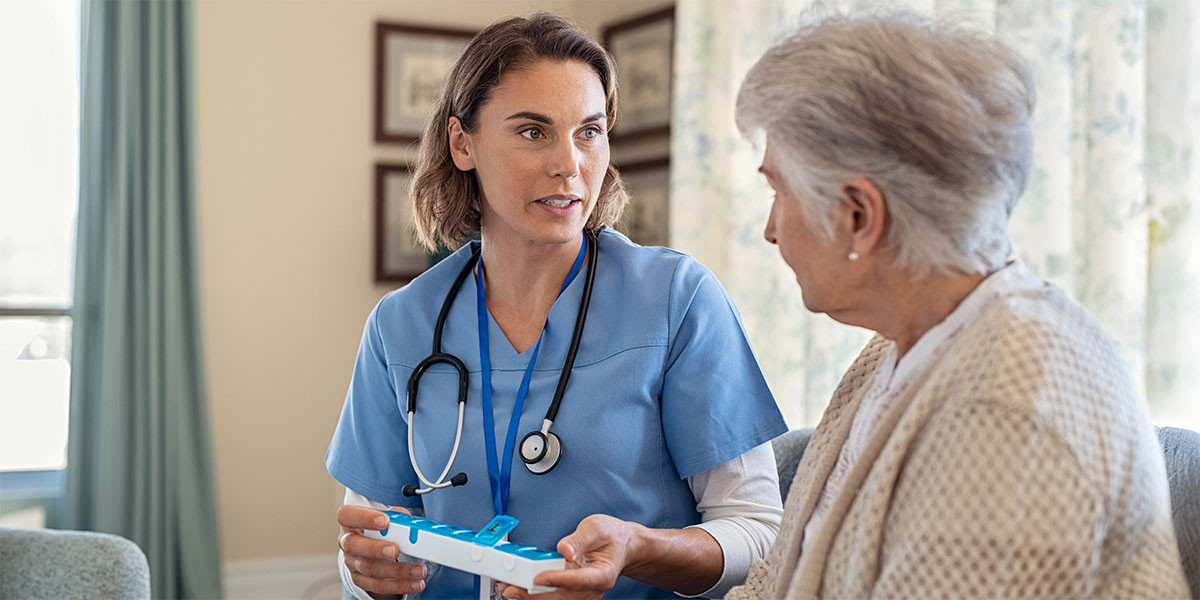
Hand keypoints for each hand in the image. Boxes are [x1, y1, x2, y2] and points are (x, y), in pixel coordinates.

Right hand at [337, 504, 427, 597]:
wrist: (376, 552)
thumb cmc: (382, 530)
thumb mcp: (389, 519)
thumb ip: (398, 517)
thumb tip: (410, 524)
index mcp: (351, 522)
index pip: (347, 515)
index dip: (364, 518)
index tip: (384, 521)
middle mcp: (348, 542)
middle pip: (353, 545)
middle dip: (376, 548)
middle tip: (396, 550)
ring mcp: (353, 563)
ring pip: (370, 568)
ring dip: (398, 570)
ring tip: (419, 570)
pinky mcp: (362, 581)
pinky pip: (378, 585)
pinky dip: (399, 585)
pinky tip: (415, 582)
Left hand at [496, 514, 640, 599]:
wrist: (620, 546)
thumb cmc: (611, 537)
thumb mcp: (597, 528)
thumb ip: (580, 539)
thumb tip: (565, 549)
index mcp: (603, 574)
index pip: (579, 580)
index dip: (558, 580)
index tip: (539, 577)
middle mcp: (591, 589)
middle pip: (561, 596)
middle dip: (534, 594)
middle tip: (511, 588)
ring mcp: (581, 593)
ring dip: (530, 596)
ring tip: (507, 587)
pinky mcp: (571, 592)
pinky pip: (552, 596)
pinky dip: (533, 593)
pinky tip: (517, 587)